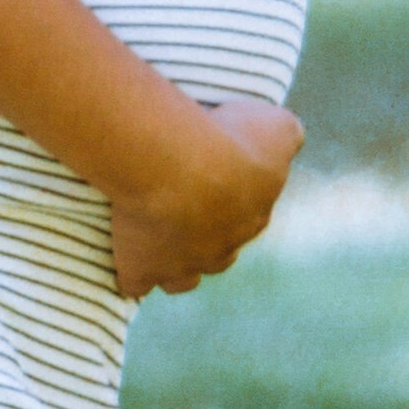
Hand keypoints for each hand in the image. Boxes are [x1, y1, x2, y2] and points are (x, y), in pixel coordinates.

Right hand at [111, 95, 303, 297]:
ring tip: (154, 237)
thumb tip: (285, 139)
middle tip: (181, 200)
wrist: (179, 164)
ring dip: (172, 264)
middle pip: (218, 254)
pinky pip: (133, 283)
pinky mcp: (142, 268)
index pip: (249, 215)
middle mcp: (222, 250)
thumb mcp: (276, 126)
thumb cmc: (228, 139)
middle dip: (204, 236)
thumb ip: (285, 135)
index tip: (210, 171)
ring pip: (181, 280)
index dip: (231, 196)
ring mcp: (181, 265)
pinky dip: (130, 272)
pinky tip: (123, 254)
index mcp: (254, 216)